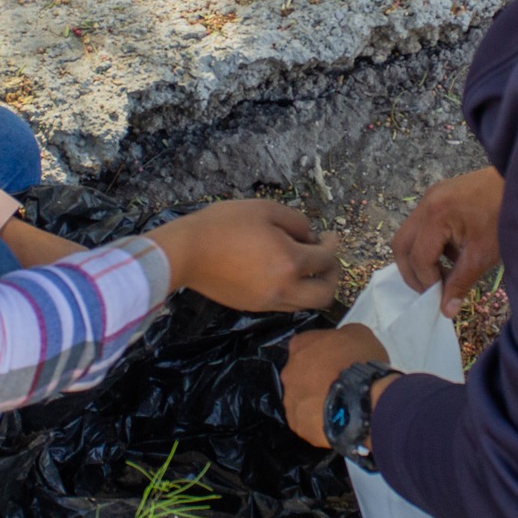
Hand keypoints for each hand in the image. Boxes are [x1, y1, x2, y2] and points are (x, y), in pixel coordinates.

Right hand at [148, 200, 342, 312]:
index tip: (329, 236)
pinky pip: (285, 305)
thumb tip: (310, 237)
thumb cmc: (224, 224)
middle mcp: (284, 289)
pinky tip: (282, 274)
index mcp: (291, 262)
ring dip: (312, 286)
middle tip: (325, 259)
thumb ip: (296, 222)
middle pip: (325, 295)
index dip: (332, 245)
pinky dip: (293, 292)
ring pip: (305, 304)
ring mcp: (268, 303)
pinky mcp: (252, 307)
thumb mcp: (265, 209)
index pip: (326, 260)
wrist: (186, 253)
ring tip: (304, 266)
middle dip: (332, 276)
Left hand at [281, 325, 391, 448]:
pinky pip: (308, 423)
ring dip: (316, 402)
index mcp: (300, 345)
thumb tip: (342, 345)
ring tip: (339, 407)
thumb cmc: (360, 361)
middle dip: (316, 379)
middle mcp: (289, 372)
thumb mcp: (359, 334)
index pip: (305, 345)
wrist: (362, 400)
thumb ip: (343, 337)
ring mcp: (291, 400)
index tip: (337, 361)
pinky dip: (320, 422)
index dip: (322, 354)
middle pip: (300, 374)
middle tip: (338, 385)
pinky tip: (337, 422)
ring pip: (302, 400)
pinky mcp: (298, 425)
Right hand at [392, 167, 503, 316]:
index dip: (427, 282)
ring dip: (421, 259)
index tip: (442, 297)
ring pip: (409, 236)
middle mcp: (426, 203)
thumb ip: (460, 283)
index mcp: (435, 215)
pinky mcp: (438, 196)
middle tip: (432, 291)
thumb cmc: (505, 218)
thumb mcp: (483, 255)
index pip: (418, 258)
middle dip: (413, 273)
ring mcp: (430, 196)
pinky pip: (422, 225)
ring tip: (445, 274)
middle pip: (401, 246)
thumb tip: (445, 311)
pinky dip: (430, 245)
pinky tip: (453, 255)